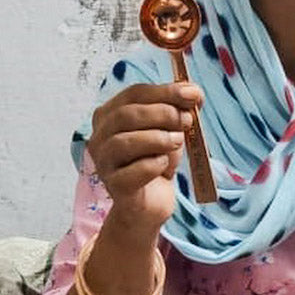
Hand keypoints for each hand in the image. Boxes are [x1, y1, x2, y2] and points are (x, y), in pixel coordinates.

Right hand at [87, 82, 203, 228]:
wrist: (151, 203)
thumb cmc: (156, 162)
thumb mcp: (170, 131)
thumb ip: (179, 110)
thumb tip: (193, 91)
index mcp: (111, 115)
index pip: (134, 94)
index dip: (165, 91)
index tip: (193, 94)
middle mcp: (100, 136)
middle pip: (125, 115)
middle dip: (162, 114)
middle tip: (187, 121)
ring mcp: (103, 162)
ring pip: (123, 142)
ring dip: (158, 138)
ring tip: (178, 141)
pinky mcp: (114, 186)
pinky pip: (132, 172)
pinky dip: (153, 165)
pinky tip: (164, 165)